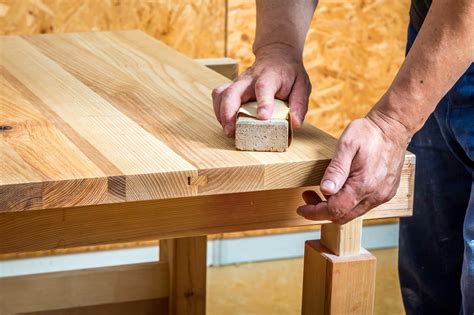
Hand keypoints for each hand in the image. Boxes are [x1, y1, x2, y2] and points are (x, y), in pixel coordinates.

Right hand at [212, 45, 310, 136]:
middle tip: (231, 131)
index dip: (263, 102)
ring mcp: (238, 82)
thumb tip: (296, 124)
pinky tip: (225, 122)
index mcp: (270, 77)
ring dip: (220, 113)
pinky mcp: (232, 87)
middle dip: (228, 112)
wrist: (277, 54)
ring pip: (221, 94)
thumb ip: (299, 104)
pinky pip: (218, 96)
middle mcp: (250, 78)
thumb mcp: (302, 85)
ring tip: (227, 130)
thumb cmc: (289, 73)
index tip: (262, 117)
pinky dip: (218, 110)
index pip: (264, 87)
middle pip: (233, 92)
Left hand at [297, 109, 410, 223]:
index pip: (334, 210)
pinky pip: (363, 206)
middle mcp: (375, 195)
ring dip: (335, 207)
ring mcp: (382, 195)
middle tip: (308, 195)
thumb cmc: (368, 133)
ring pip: (352, 213)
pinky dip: (348, 203)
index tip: (302, 208)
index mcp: (364, 185)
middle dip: (321, 210)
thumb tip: (325, 190)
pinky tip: (341, 189)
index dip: (315, 212)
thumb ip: (336, 169)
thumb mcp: (346, 145)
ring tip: (323, 191)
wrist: (393, 127)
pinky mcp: (386, 193)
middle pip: (342, 216)